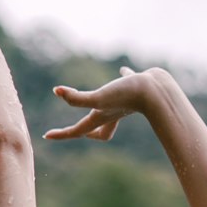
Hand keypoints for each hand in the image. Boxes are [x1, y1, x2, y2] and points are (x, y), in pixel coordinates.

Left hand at [43, 66, 160, 141]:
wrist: (159, 90)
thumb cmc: (129, 96)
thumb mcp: (100, 97)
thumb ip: (77, 98)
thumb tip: (56, 91)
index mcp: (102, 117)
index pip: (78, 131)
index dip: (62, 134)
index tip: (46, 136)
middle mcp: (112, 111)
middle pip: (97, 127)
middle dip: (86, 130)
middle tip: (76, 130)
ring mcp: (125, 101)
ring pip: (112, 107)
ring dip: (103, 104)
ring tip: (98, 99)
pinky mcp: (136, 87)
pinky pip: (127, 83)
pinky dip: (124, 78)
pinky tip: (123, 70)